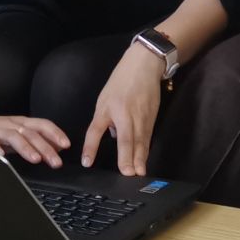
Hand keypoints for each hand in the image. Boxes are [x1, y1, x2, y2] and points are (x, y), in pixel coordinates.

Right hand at [0, 111, 70, 167]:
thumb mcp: (20, 134)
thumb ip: (39, 140)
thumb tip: (60, 147)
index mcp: (22, 123)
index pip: (42, 125)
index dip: (55, 133)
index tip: (67, 145)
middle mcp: (11, 125)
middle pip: (31, 134)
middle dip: (45, 148)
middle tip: (56, 162)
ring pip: (13, 137)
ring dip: (26, 148)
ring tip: (36, 159)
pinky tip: (1, 157)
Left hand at [83, 45, 165, 173]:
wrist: (144, 65)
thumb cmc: (122, 81)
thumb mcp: (105, 98)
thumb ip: (106, 120)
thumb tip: (113, 137)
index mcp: (108, 108)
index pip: (96, 130)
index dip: (91, 147)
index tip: (87, 162)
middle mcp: (125, 114)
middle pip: (126, 139)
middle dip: (127, 157)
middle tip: (127, 173)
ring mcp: (141, 117)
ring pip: (140, 141)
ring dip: (140, 158)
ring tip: (139, 173)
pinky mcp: (152, 118)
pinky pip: (147, 138)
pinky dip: (145, 151)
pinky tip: (144, 162)